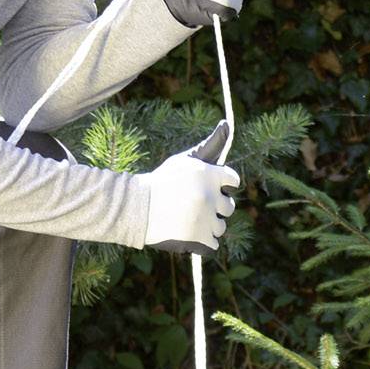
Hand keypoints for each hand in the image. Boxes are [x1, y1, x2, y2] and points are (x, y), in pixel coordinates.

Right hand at [136, 121, 238, 254]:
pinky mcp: (199, 239)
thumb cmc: (162, 181)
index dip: (221, 185)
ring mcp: (206, 220)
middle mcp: (211, 197)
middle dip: (214, 207)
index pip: (233, 181)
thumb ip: (210, 145)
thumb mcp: (186, 161)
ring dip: (207, 225)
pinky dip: (202, 242)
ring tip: (186, 219)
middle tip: (191, 205)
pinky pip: (213, 244)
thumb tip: (226, 124)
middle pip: (228, 207)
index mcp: (210, 175)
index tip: (204, 188)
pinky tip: (186, 232)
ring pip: (220, 227)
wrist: (137, 208)